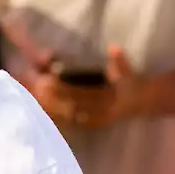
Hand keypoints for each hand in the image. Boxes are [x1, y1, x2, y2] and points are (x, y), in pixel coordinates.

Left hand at [25, 46, 148, 128]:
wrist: (143, 103)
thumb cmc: (132, 83)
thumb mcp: (129, 71)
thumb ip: (120, 61)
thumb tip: (114, 48)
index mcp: (110, 99)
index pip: (81, 95)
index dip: (62, 89)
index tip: (46, 80)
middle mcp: (101, 113)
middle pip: (71, 108)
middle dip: (50, 99)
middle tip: (33, 89)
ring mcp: (96, 121)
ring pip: (68, 118)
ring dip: (50, 109)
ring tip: (32, 100)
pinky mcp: (91, 125)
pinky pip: (71, 124)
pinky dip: (56, 118)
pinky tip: (41, 113)